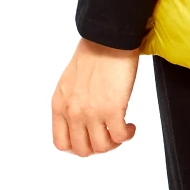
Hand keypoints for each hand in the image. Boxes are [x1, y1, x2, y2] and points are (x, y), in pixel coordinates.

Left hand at [51, 39, 139, 155]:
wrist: (107, 40)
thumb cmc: (93, 55)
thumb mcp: (69, 83)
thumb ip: (71, 104)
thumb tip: (82, 122)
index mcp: (60, 105)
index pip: (62, 143)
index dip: (78, 147)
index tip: (90, 140)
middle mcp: (73, 112)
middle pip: (82, 150)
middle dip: (98, 147)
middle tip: (109, 136)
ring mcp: (92, 112)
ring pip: (102, 147)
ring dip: (114, 143)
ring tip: (121, 130)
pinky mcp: (113, 109)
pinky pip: (120, 136)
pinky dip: (127, 134)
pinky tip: (130, 126)